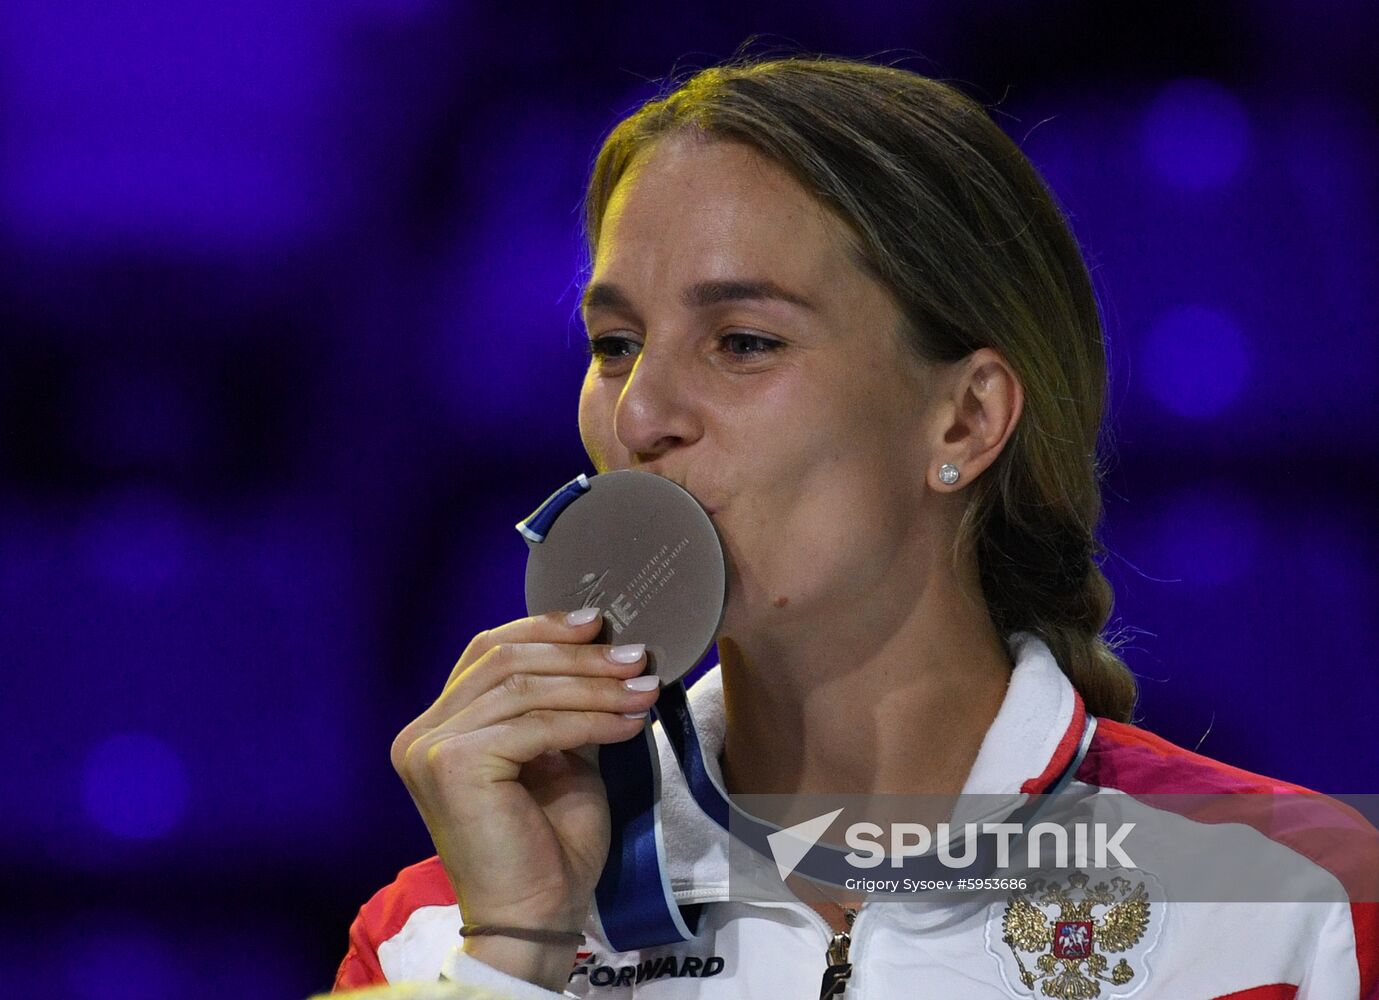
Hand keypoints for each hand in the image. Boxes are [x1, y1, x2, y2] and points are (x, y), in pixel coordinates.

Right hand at [391, 609, 658, 989]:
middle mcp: (422, 733)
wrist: (536, 916)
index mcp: (438, 727)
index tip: (599, 622)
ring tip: (643, 688)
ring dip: (594, 685)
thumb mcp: (559, 755)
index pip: (487, 652)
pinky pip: (535, 724)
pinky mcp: (453, 764)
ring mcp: (430, 748)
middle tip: (637, 657)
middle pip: (505, 660)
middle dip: (579, 656)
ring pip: (524, 687)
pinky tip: (629, 723)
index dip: (542, 628)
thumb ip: (563, 704)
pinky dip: (590, 718)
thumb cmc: (548, 846)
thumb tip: (606, 650)